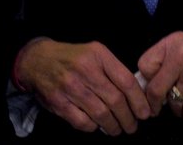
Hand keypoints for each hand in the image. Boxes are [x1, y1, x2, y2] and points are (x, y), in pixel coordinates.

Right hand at [14, 38, 151, 134]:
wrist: (37, 60)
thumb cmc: (72, 58)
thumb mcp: (94, 54)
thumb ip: (113, 70)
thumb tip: (136, 96)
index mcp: (97, 54)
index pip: (126, 81)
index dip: (139, 101)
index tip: (145, 113)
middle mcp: (85, 69)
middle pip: (116, 100)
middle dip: (128, 118)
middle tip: (132, 126)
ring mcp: (70, 86)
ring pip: (101, 114)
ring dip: (113, 126)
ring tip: (117, 129)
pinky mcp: (59, 102)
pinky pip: (83, 122)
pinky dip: (93, 127)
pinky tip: (97, 125)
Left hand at [137, 30, 182, 120]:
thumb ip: (165, 57)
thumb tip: (146, 80)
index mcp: (173, 44)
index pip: (145, 65)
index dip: (146, 78)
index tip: (150, 85)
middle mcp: (182, 58)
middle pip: (155, 89)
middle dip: (153, 102)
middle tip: (154, 108)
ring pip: (173, 102)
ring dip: (175, 107)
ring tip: (181, 102)